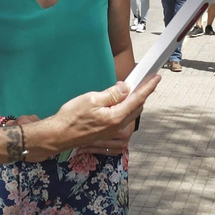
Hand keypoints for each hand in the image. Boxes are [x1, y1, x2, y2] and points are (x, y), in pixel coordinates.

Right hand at [42, 77, 158, 157]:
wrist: (59, 135)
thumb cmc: (71, 117)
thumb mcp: (91, 99)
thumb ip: (111, 94)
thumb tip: (126, 88)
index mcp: (116, 117)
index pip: (137, 99)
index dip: (148, 88)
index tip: (156, 78)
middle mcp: (118, 126)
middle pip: (136, 107)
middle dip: (143, 94)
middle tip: (145, 80)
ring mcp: (113, 131)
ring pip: (130, 113)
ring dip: (134, 101)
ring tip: (132, 89)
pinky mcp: (107, 132)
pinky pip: (122, 118)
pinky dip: (126, 108)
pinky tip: (120, 101)